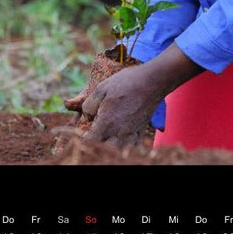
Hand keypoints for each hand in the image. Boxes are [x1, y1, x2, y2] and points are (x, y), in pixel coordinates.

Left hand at [80, 43, 203, 146]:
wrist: (153, 81)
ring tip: (105, 141)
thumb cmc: (126, 82)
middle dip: (95, 146)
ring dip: (109, 149)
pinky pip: (131, 148)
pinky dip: (124, 148)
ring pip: (117, 152)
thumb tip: (85, 117)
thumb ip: (89, 105)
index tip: (79, 137)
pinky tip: (120, 143)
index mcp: (106, 121)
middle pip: (103, 150)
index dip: (82, 141)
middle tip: (91, 139)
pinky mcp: (140, 133)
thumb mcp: (101, 88)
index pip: (90, 141)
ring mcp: (131, 134)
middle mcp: (119, 132)